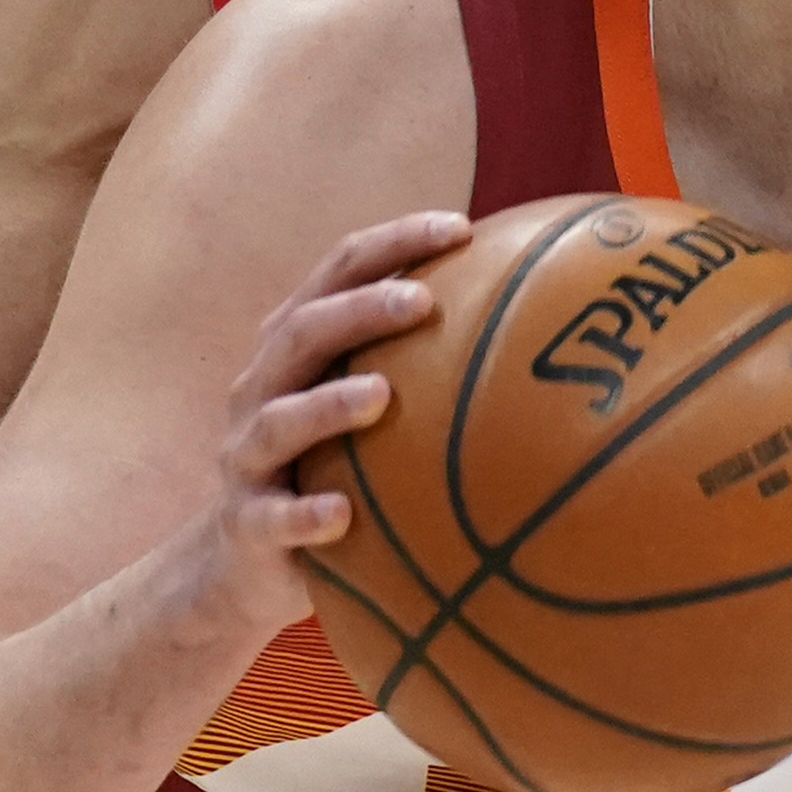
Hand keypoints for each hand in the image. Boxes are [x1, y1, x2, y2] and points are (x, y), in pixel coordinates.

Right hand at [173, 212, 468, 627]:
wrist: (249, 563)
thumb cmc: (332, 468)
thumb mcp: (370, 411)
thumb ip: (427, 367)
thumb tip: (544, 331)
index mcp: (296, 347)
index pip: (338, 272)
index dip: (393, 243)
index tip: (461, 228)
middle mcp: (263, 388)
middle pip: (303, 331)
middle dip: (360, 309)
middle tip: (423, 301)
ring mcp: (248, 455)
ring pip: (279, 420)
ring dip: (329, 405)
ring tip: (382, 394)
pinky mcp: (247, 522)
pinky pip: (272, 518)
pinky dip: (304, 516)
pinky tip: (342, 516)